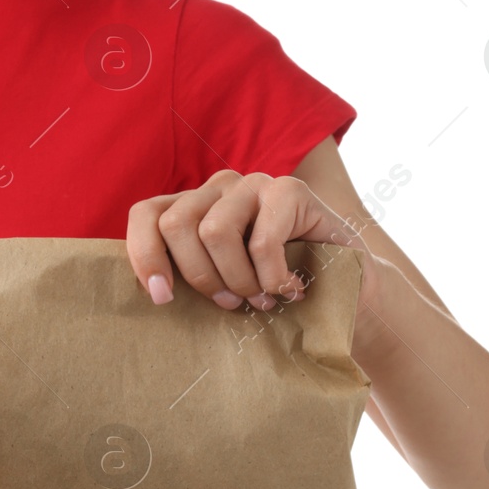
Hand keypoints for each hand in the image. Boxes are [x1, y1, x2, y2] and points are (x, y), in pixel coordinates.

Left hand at [127, 169, 379, 313]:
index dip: (144, 254)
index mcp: (191, 208)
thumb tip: (150, 292)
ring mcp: (253, 184)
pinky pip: (261, 240)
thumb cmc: (271, 292)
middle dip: (198, 276)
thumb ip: (186, 278)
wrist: (344, 289)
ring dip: (237, 279)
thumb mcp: (219, 286)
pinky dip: (271, 277)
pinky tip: (289, 290)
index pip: (145, 214)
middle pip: (176, 224)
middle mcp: (216, 188)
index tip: (162, 298)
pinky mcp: (289, 189)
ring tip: (260, 300)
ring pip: (215, 231)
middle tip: (229, 305)